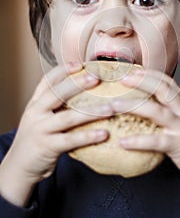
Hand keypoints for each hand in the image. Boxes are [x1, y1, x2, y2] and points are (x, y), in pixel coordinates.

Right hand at [0, 63, 112, 206]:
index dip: (64, 70)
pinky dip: (88, 136)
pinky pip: (71, 140)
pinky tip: (104, 134)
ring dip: (91, 112)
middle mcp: (36, 112)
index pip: (48, 80)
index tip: (80, 64)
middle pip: (57, 93)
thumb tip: (83, 91)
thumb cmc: (37, 138)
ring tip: (110, 108)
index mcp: (35, 103)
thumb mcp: (40, 117)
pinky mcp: (47, 147)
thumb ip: (55, 105)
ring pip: (68, 117)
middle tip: (96, 77)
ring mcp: (41, 129)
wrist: (19, 167)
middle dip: (77, 83)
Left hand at [112, 68, 179, 210]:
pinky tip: (123, 142)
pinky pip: (157, 141)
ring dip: (133, 106)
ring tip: (113, 106)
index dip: (150, 73)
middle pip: (162, 90)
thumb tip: (141, 107)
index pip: (167, 82)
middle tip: (121, 78)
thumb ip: (167, 113)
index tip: (132, 69)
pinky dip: (139, 141)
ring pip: (157, 112)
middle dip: (142, 81)